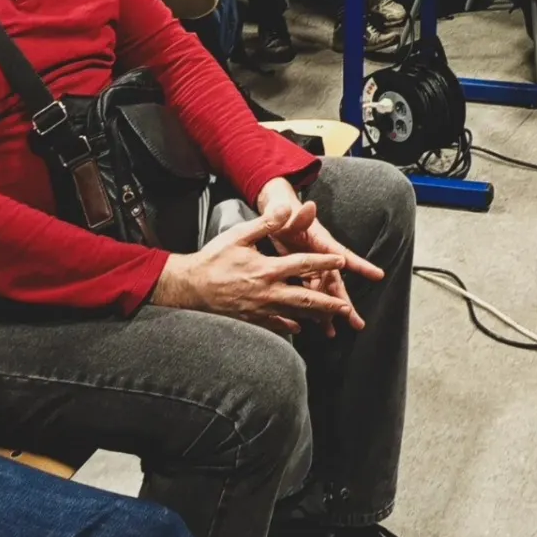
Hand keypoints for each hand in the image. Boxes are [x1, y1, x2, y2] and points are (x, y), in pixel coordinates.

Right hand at [149, 207, 351, 334]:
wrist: (189, 287)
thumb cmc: (214, 258)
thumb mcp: (239, 235)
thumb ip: (266, 224)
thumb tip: (286, 209)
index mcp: (267, 269)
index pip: (303, 265)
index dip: (324, 262)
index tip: (342, 261)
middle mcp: (267, 292)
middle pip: (304, 298)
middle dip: (328, 303)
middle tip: (347, 306)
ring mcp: (259, 309)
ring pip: (293, 314)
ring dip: (314, 317)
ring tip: (332, 319)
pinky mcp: (251, 319)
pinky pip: (275, 325)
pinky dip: (289, 326)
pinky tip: (299, 327)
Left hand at [255, 179, 381, 334]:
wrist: (276, 215)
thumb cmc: (284, 213)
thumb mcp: (290, 215)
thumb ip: (300, 216)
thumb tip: (309, 206)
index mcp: (322, 243)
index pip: (343, 255)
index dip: (360, 265)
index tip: (378, 276)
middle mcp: (322, 257)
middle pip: (337, 283)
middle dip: (345, 304)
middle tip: (357, 323)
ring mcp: (313, 266)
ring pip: (325, 292)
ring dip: (330, 312)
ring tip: (333, 333)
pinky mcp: (303, 273)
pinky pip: (311, 293)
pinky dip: (314, 309)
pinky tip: (317, 325)